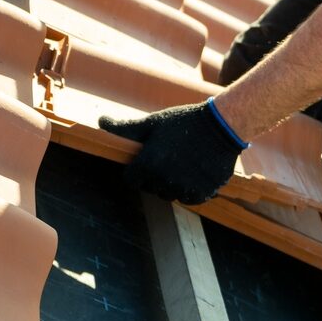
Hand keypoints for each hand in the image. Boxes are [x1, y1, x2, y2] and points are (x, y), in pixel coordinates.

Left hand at [99, 98, 247, 204]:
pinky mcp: (202, 193)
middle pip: (151, 188)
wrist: (221, 126)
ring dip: (172, 184)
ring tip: (183, 163)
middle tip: (168, 158)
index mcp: (148, 163)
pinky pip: (189, 199)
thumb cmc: (183, 122)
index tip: (147, 160)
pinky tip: (195, 172)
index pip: (131, 180)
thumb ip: (124, 128)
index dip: (137, 170)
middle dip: (154, 177)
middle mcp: (164, 180)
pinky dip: (190, 190)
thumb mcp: (152, 122)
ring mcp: (184, 188)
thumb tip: (100, 121)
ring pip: (170, 195)